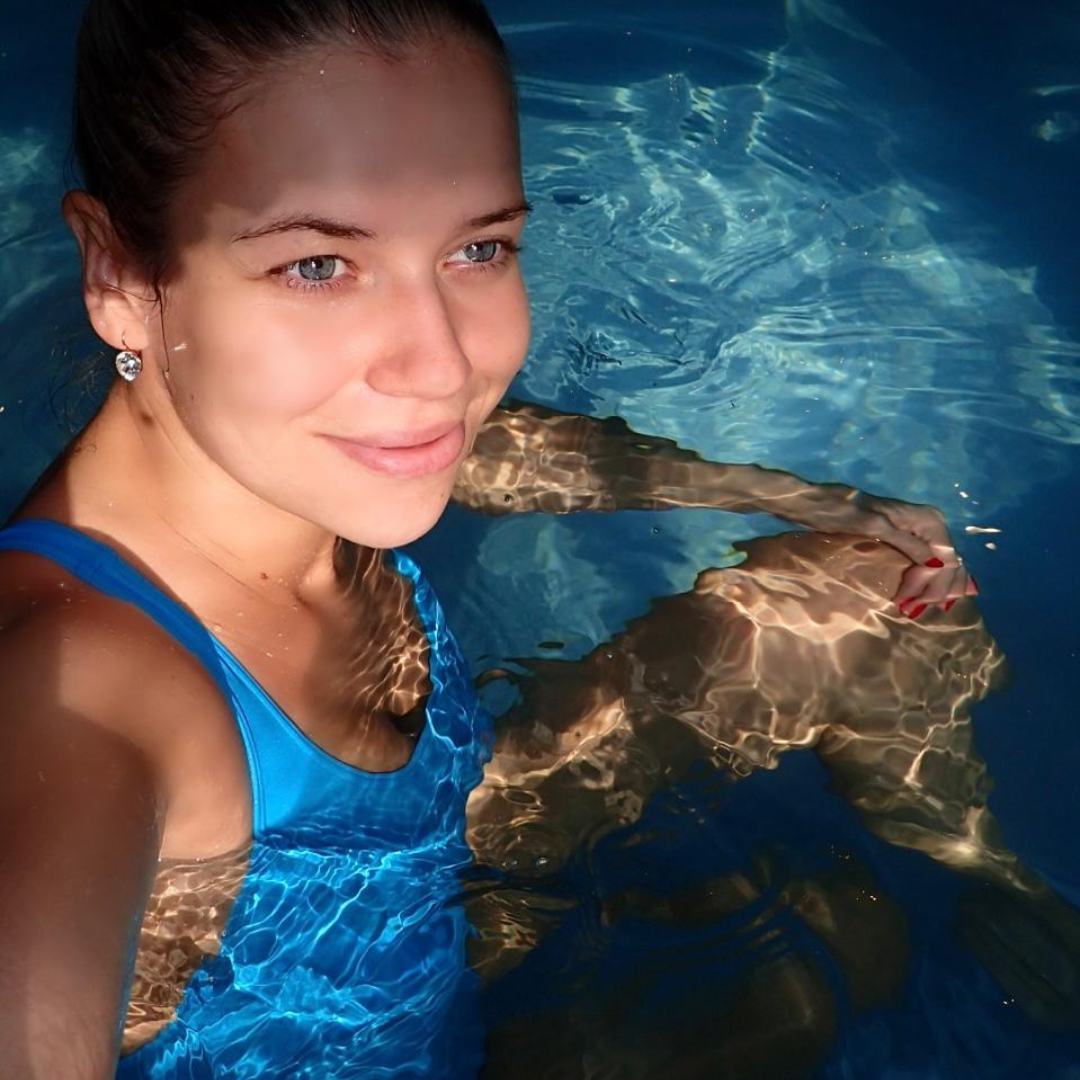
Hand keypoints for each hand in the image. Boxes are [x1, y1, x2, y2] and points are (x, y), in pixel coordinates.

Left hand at [848, 494, 978, 617]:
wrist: (825, 505)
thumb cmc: (847, 512)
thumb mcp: (876, 526)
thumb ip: (907, 543)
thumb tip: (936, 565)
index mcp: (929, 520)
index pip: (946, 560)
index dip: (931, 584)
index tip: (906, 603)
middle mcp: (932, 525)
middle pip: (948, 565)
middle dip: (933, 591)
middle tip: (910, 610)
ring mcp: (923, 533)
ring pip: (943, 567)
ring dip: (933, 590)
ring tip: (916, 608)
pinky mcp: (912, 541)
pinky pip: (930, 565)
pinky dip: (929, 582)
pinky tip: (923, 597)